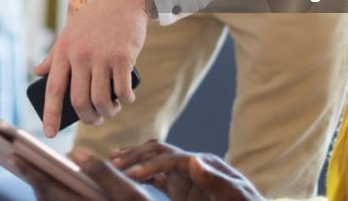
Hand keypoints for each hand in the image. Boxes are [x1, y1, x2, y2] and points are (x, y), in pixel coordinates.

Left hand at [15, 148, 149, 200]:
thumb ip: (102, 172)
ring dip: (39, 185)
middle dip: (30, 176)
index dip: (31, 171)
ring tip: (28, 165)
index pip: (50, 189)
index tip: (15, 156)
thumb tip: (74, 151)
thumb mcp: (129, 193)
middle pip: (45, 197)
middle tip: (14, 156)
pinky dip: (51, 192)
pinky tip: (51, 181)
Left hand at [34, 0, 147, 136]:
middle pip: (79, 101)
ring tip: (111, 110)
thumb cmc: (95, 18)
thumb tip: (37, 73)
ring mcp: (102, 57)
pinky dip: (125, 100)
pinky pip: (122, 90)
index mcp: (64, 50)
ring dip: (107, 112)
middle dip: (87, 118)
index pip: (53, 88)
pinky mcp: (123, 58)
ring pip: (101, 100)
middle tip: (94, 120)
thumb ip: (54, 54)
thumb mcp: (69, 32)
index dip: (50, 114)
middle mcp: (81, 55)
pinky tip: (126, 99)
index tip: (49, 133)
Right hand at [115, 140, 263, 200]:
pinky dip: (140, 176)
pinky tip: (125, 177)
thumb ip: (217, 181)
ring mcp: (185, 178)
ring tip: (112, 162)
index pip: (171, 157)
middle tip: (113, 163)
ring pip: (154, 162)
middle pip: (159, 152)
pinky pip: (156, 179)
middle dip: (136, 155)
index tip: (132, 174)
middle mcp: (192, 165)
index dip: (150, 164)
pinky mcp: (181, 191)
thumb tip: (194, 160)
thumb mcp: (235, 198)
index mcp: (205, 163)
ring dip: (135, 160)